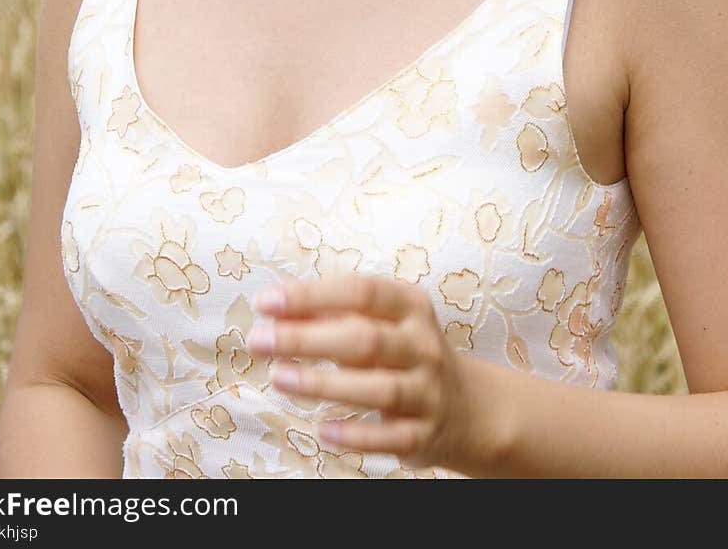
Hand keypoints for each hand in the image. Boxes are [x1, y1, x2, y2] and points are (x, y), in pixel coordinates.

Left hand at [247, 274, 477, 470]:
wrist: (467, 408)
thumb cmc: (404, 352)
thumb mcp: (381, 322)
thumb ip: (335, 313)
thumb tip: (277, 306)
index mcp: (411, 306)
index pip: (360, 291)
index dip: (311, 295)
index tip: (267, 302)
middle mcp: (422, 345)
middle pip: (364, 338)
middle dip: (307, 338)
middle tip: (259, 340)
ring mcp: (427, 391)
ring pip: (377, 387)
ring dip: (324, 384)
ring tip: (279, 378)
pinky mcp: (424, 435)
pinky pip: (389, 436)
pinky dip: (355, 435)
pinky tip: (321, 429)